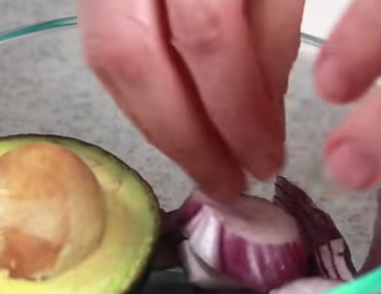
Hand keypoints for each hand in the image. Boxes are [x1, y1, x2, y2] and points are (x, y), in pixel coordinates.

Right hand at [78, 0, 305, 201]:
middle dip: (185, 138)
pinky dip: (144, 99)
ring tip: (203, 164)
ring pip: (110, 61)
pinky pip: (106, 51)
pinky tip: (177, 124)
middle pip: (136, 60)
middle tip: (226, 183)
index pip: (207, 33)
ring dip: (160, 127)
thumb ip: (273, 22)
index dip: (236, 108)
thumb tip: (262, 110)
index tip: (266, 159)